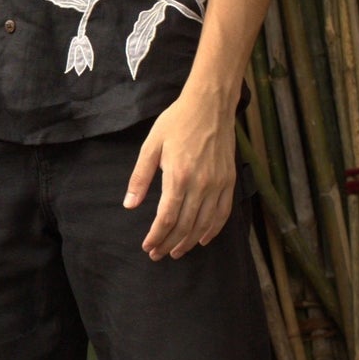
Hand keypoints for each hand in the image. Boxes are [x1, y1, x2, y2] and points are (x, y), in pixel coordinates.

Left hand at [124, 89, 236, 259]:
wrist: (210, 104)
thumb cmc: (177, 122)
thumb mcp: (151, 146)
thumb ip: (140, 177)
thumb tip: (130, 204)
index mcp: (179, 176)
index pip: (167, 218)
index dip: (156, 236)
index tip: (147, 246)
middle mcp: (201, 184)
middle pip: (185, 226)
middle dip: (169, 244)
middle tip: (158, 254)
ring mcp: (218, 184)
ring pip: (204, 224)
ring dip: (189, 242)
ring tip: (176, 252)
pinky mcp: (229, 181)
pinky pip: (223, 213)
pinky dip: (213, 230)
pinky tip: (203, 239)